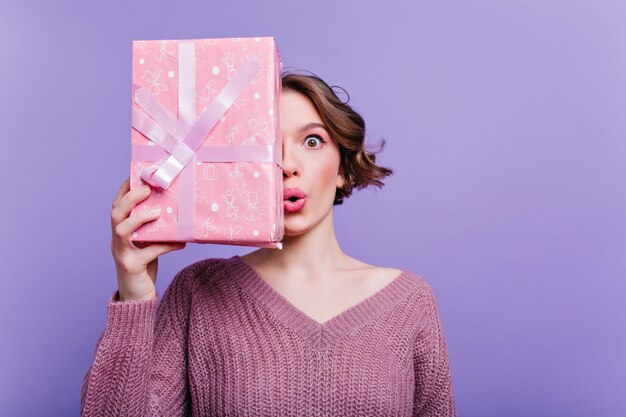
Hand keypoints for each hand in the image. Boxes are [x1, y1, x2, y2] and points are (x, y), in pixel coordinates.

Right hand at [110, 177, 185, 300]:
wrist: (136, 297)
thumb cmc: (144, 266)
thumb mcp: (148, 243)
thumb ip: (154, 229)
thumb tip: (174, 210)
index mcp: (119, 232)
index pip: (117, 206)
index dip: (125, 190)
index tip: (138, 175)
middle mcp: (116, 241)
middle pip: (115, 214)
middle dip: (130, 199)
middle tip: (147, 189)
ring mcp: (122, 254)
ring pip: (123, 231)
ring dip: (140, 218)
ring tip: (158, 212)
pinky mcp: (132, 267)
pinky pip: (148, 253)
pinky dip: (166, 246)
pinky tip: (181, 242)